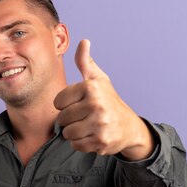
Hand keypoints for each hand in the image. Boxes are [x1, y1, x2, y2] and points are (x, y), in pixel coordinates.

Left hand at [54, 39, 153, 159]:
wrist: (129, 127)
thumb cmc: (109, 100)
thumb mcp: (98, 79)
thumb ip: (85, 62)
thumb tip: (83, 42)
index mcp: (91, 87)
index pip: (58, 102)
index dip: (65, 105)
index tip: (77, 104)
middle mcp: (96, 104)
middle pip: (62, 119)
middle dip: (69, 120)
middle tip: (83, 117)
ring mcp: (99, 124)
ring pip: (67, 133)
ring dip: (73, 133)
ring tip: (86, 127)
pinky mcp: (101, 141)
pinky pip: (76, 145)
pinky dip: (80, 143)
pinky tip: (91, 136)